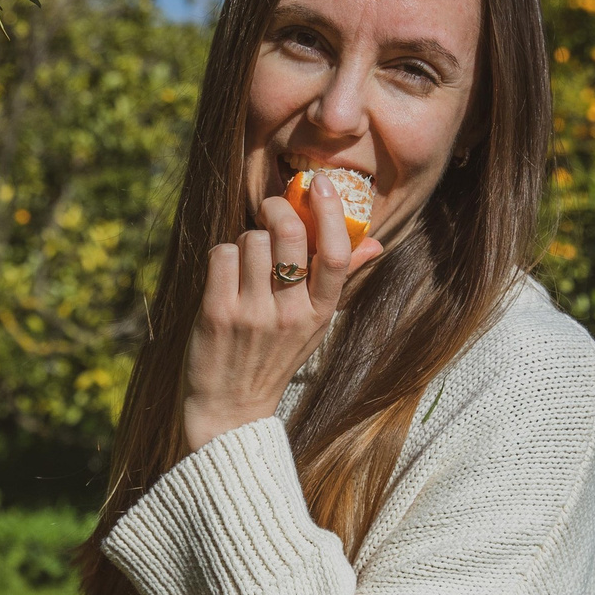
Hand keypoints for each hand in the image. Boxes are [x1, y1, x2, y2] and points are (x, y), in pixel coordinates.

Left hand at [181, 182, 381, 450]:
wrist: (230, 410)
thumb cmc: (273, 358)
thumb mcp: (315, 325)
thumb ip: (340, 280)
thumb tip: (377, 243)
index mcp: (320, 314)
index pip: (334, 256)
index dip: (329, 212)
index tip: (320, 184)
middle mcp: (289, 315)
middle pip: (288, 234)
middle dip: (276, 209)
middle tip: (271, 209)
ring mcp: (252, 314)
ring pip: (251, 240)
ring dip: (246, 240)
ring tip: (246, 262)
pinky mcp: (217, 312)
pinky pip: (221, 254)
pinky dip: (222, 256)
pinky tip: (225, 276)